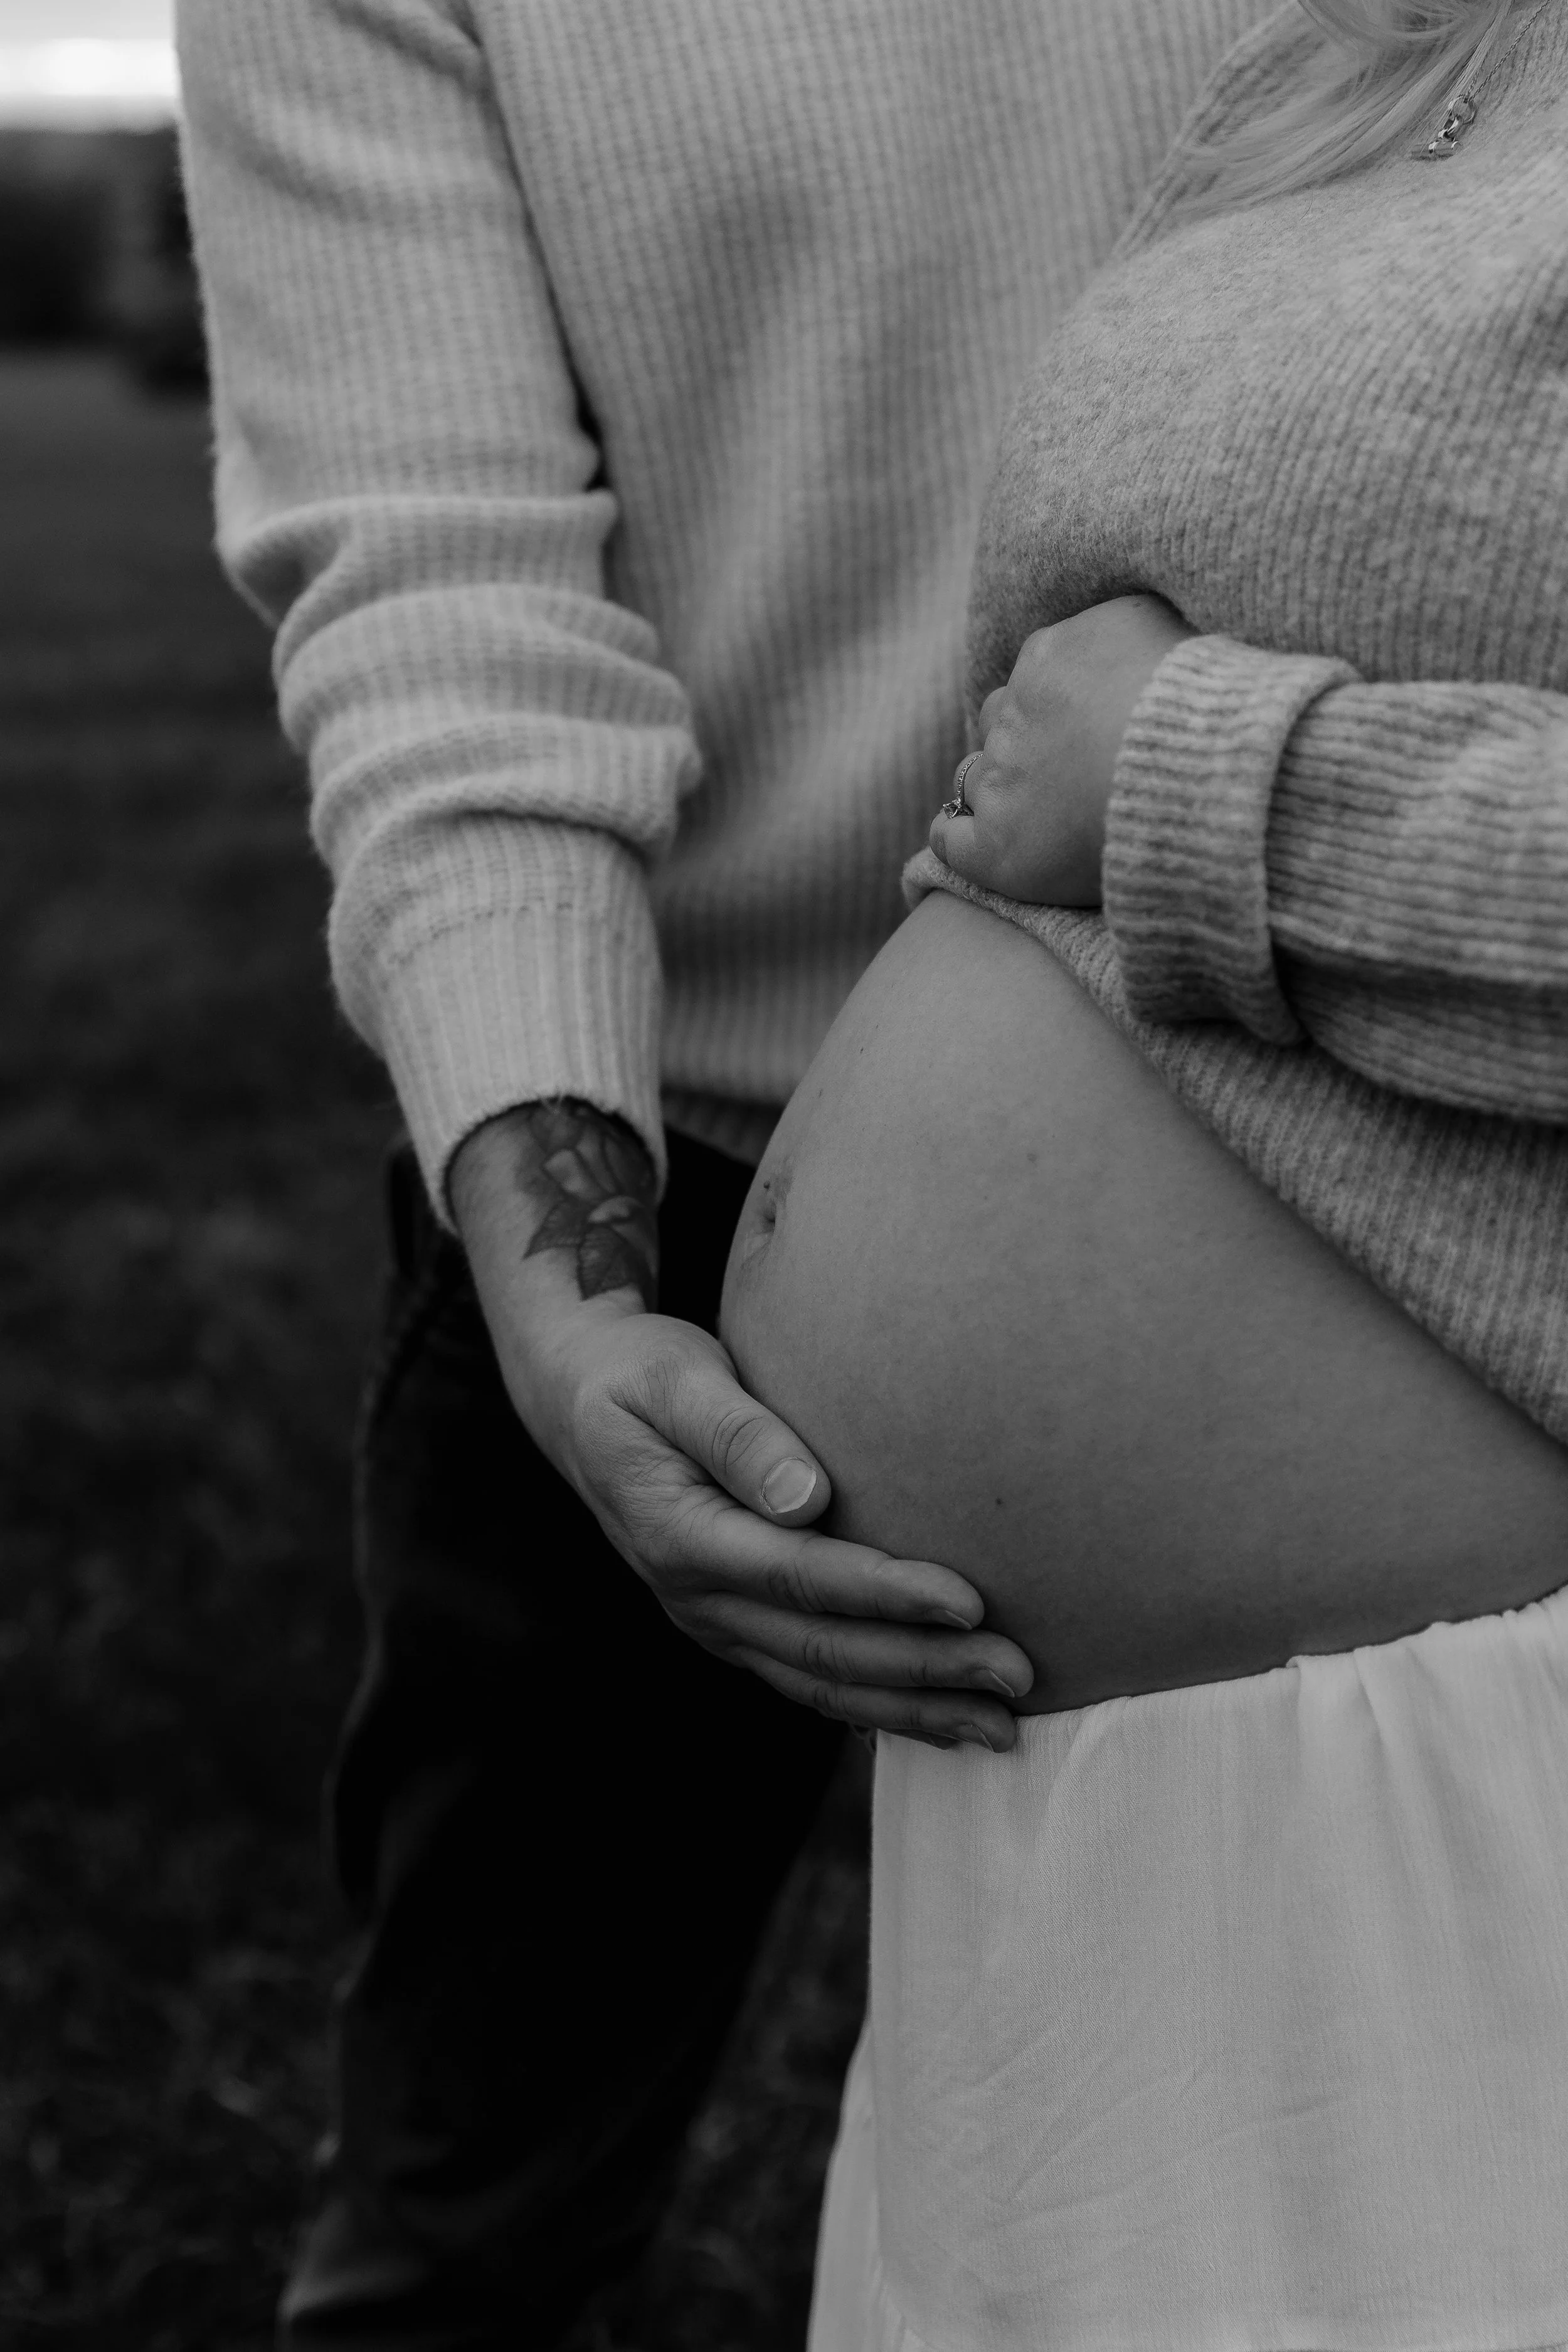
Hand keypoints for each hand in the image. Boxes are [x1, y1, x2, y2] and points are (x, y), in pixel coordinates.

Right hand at [451, 1102, 1033, 1748]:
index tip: (971, 1601)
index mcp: (682, 1536)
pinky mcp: (735, 1626)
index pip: (802, 1578)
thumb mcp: (674, 1378)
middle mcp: (697, 1597)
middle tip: (1018, 1675)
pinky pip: (809, 1680)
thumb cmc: (640, 1376)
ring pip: (821, 1684)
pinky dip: (877, 1706)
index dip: (887, 1595)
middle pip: (824, 1649)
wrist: (581, 1405)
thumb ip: (737, 1432)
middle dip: (925, 1669)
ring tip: (1001, 1726)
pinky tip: (939, 1718)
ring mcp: (714, 1621)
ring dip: (913, 1709)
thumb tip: (806, 1496)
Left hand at [930, 593, 1193, 904]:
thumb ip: (1128, 635)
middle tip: (1069, 776)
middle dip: (1026, 747)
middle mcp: (1014, 712)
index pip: (1034, 678)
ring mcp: (1001, 780)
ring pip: (975, 779)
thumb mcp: (1169, 632)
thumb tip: (1120, 651)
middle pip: (998, 724)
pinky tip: (971, 845)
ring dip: (996, 794)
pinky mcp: (996, 846)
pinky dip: (956, 841)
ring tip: (1038, 818)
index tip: (1086, 731)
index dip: (1058, 709)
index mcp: (1050, 656)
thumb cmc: (1209, 710)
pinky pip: (950, 840)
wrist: (1206, 776)